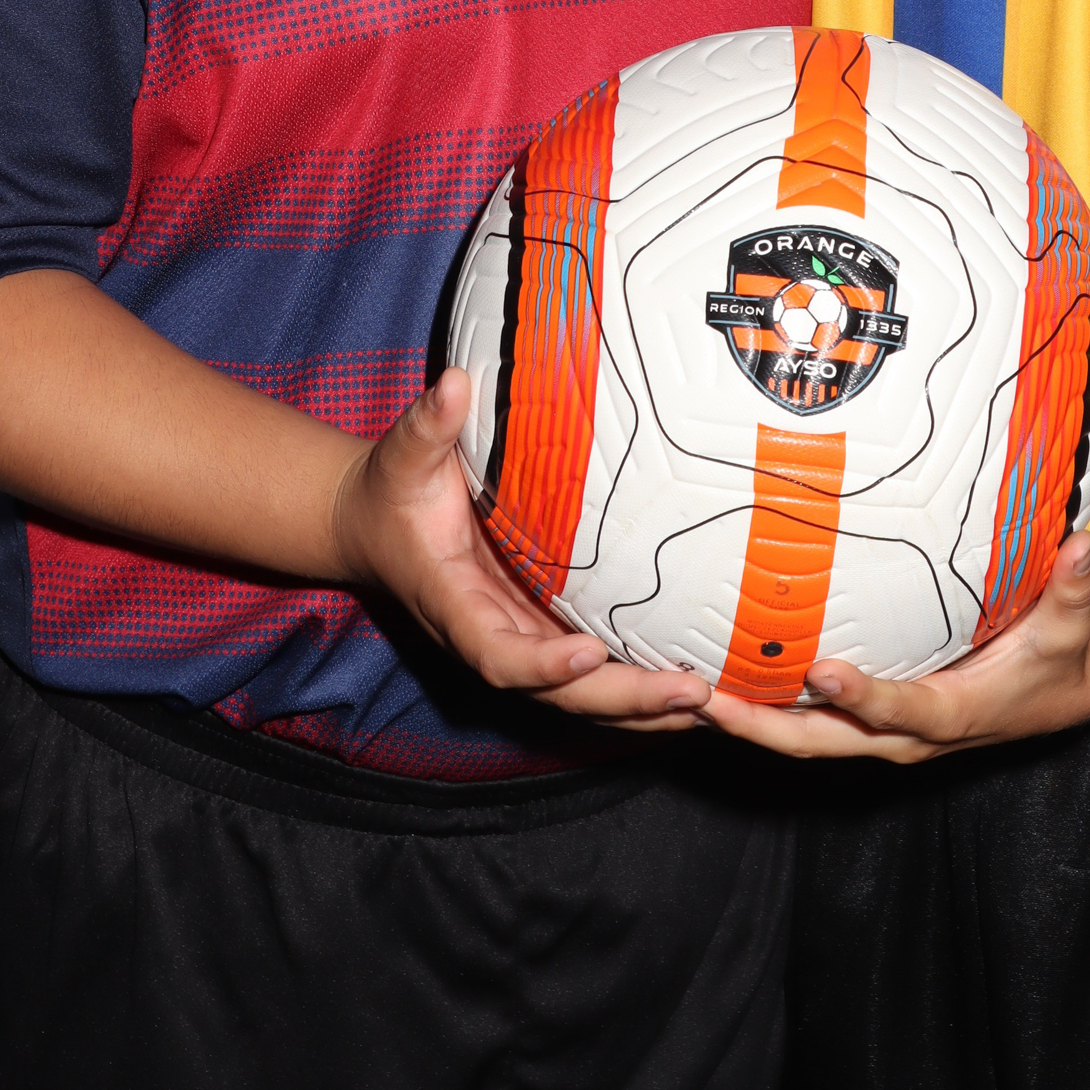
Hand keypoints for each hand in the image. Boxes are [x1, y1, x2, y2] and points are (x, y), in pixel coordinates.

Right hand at [333, 369, 710, 731]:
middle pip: (557, 693)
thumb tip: (453, 383)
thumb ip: (427, 426)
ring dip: (645, 706)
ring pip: (581, 695)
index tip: (588, 652)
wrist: (377, 527)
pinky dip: (641, 690)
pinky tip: (699, 688)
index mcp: (454, 604)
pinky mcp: (543, 633)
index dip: (539, 663)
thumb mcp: (403, 456)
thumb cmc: (394, 492)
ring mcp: (522, 640)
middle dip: (624, 698)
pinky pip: (592, 675)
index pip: (496, 653)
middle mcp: (491, 636)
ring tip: (712, 701)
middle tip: (692, 692)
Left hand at [702, 531, 1089, 761]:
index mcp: (950, 713)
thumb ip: (1072, 588)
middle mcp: (905, 736)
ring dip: (744, 724)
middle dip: (761, 729)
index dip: (861, 696)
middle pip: (823, 743)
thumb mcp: (1068, 628)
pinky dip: (757, 713)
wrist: (1050, 699)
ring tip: (683, 692)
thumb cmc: (1054, 660)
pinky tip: (713, 680)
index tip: (819, 670)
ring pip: (802, 741)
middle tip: (703, 699)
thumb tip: (1082, 541)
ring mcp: (878, 735)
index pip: (899, 709)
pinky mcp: (864, 725)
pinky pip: (804, 725)